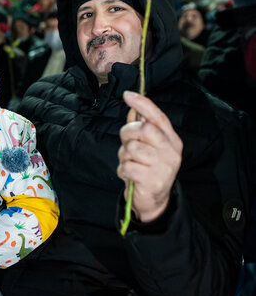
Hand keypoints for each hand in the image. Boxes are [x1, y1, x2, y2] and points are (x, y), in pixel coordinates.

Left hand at [117, 91, 182, 221]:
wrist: (154, 200)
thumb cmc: (148, 168)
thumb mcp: (148, 146)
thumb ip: (141, 128)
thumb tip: (133, 107)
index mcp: (171, 140)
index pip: (158, 117)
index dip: (143, 104)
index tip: (128, 94)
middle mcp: (171, 151)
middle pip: (142, 129)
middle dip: (127, 133)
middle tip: (127, 143)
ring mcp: (163, 166)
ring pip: (131, 149)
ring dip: (124, 156)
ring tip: (131, 164)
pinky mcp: (152, 180)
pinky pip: (126, 166)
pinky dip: (123, 171)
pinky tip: (130, 176)